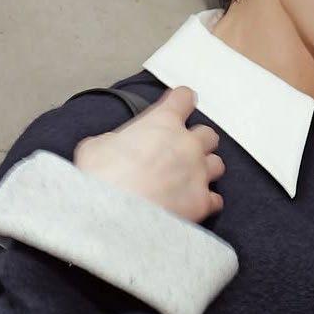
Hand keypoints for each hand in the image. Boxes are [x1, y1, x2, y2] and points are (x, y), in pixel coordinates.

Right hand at [73, 85, 224, 222]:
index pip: (184, 98)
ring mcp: (199, 173)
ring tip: (189, 178)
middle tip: (182, 150)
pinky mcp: (202, 202)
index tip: (179, 104)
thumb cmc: (102, 178)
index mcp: (163, 122)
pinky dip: (207, 200)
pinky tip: (192, 203)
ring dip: (205, 169)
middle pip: (208, 134)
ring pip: (217, 164)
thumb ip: (114, 140)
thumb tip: (114, 146)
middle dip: (197, 141)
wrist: (114, 216)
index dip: (181, 101)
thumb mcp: (95, 146)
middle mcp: (188, 144)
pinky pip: (216, 199)